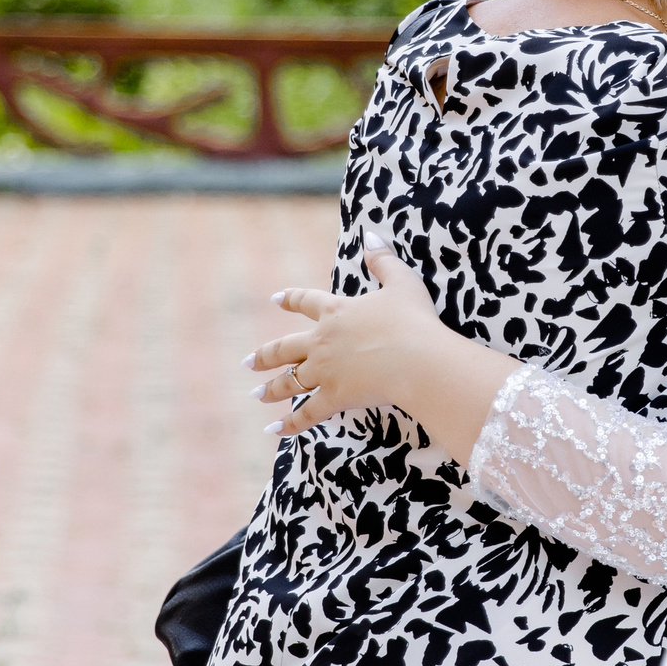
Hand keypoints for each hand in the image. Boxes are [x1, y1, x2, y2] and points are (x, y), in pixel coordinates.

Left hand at [247, 235, 519, 463]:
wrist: (417, 359)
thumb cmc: (413, 320)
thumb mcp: (402, 282)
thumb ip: (384, 260)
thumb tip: (372, 235)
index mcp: (336, 311)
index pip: (307, 301)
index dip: (291, 299)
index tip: (275, 299)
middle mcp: (323, 341)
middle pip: (286, 348)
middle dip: (266, 355)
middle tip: (248, 362)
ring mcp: (326, 371)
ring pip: (291, 381)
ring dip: (272, 388)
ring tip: (257, 394)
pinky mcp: (334, 397)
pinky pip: (307, 413)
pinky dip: (290, 423)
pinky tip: (274, 430)